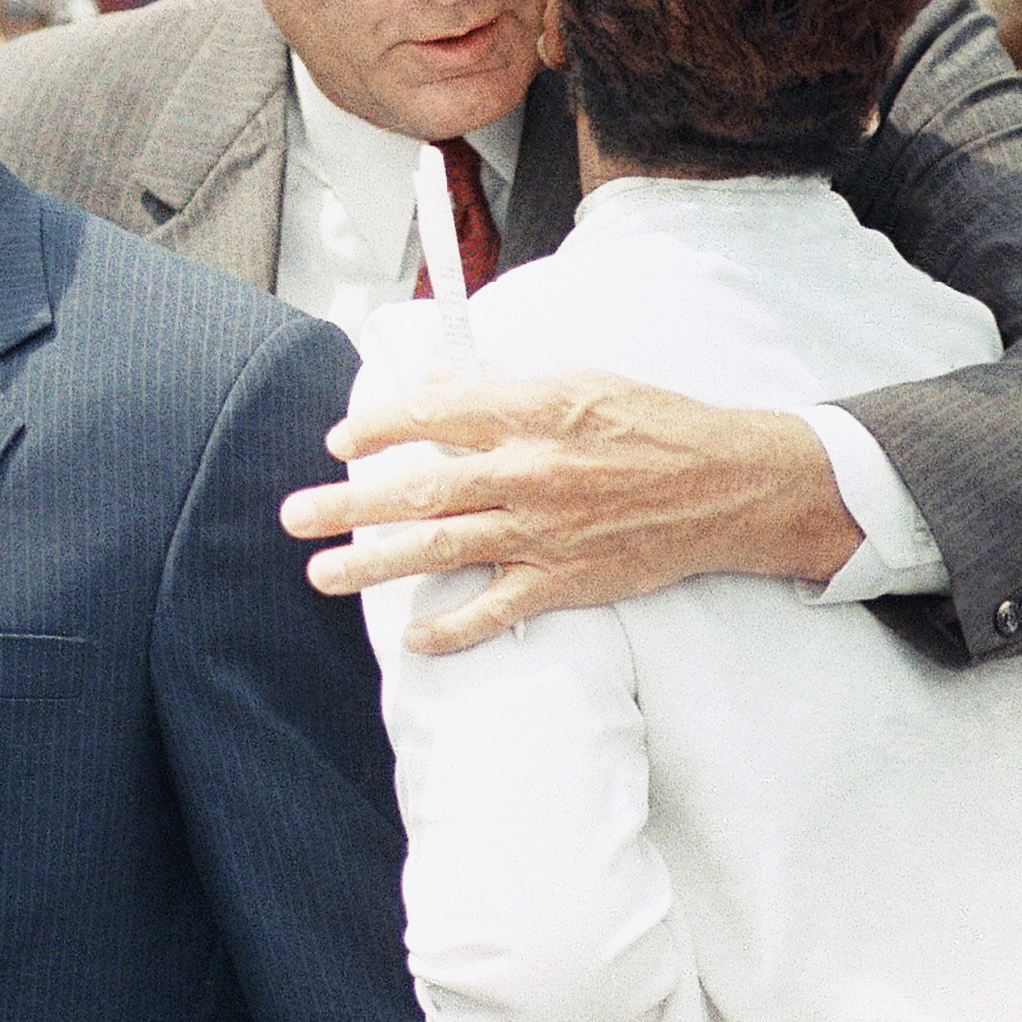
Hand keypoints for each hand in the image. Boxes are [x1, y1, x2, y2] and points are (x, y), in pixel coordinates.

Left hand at [277, 371, 859, 652]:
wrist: (727, 485)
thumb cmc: (653, 424)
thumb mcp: (580, 382)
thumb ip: (505, 391)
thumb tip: (441, 390)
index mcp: (530, 413)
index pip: (431, 417)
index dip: (377, 429)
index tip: (338, 442)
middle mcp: (527, 473)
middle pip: (417, 490)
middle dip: (346, 505)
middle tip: (294, 515)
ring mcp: (542, 533)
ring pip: (440, 549)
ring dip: (372, 564)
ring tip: (321, 573)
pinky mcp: (565, 580)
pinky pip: (496, 610)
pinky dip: (452, 629)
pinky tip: (412, 639)